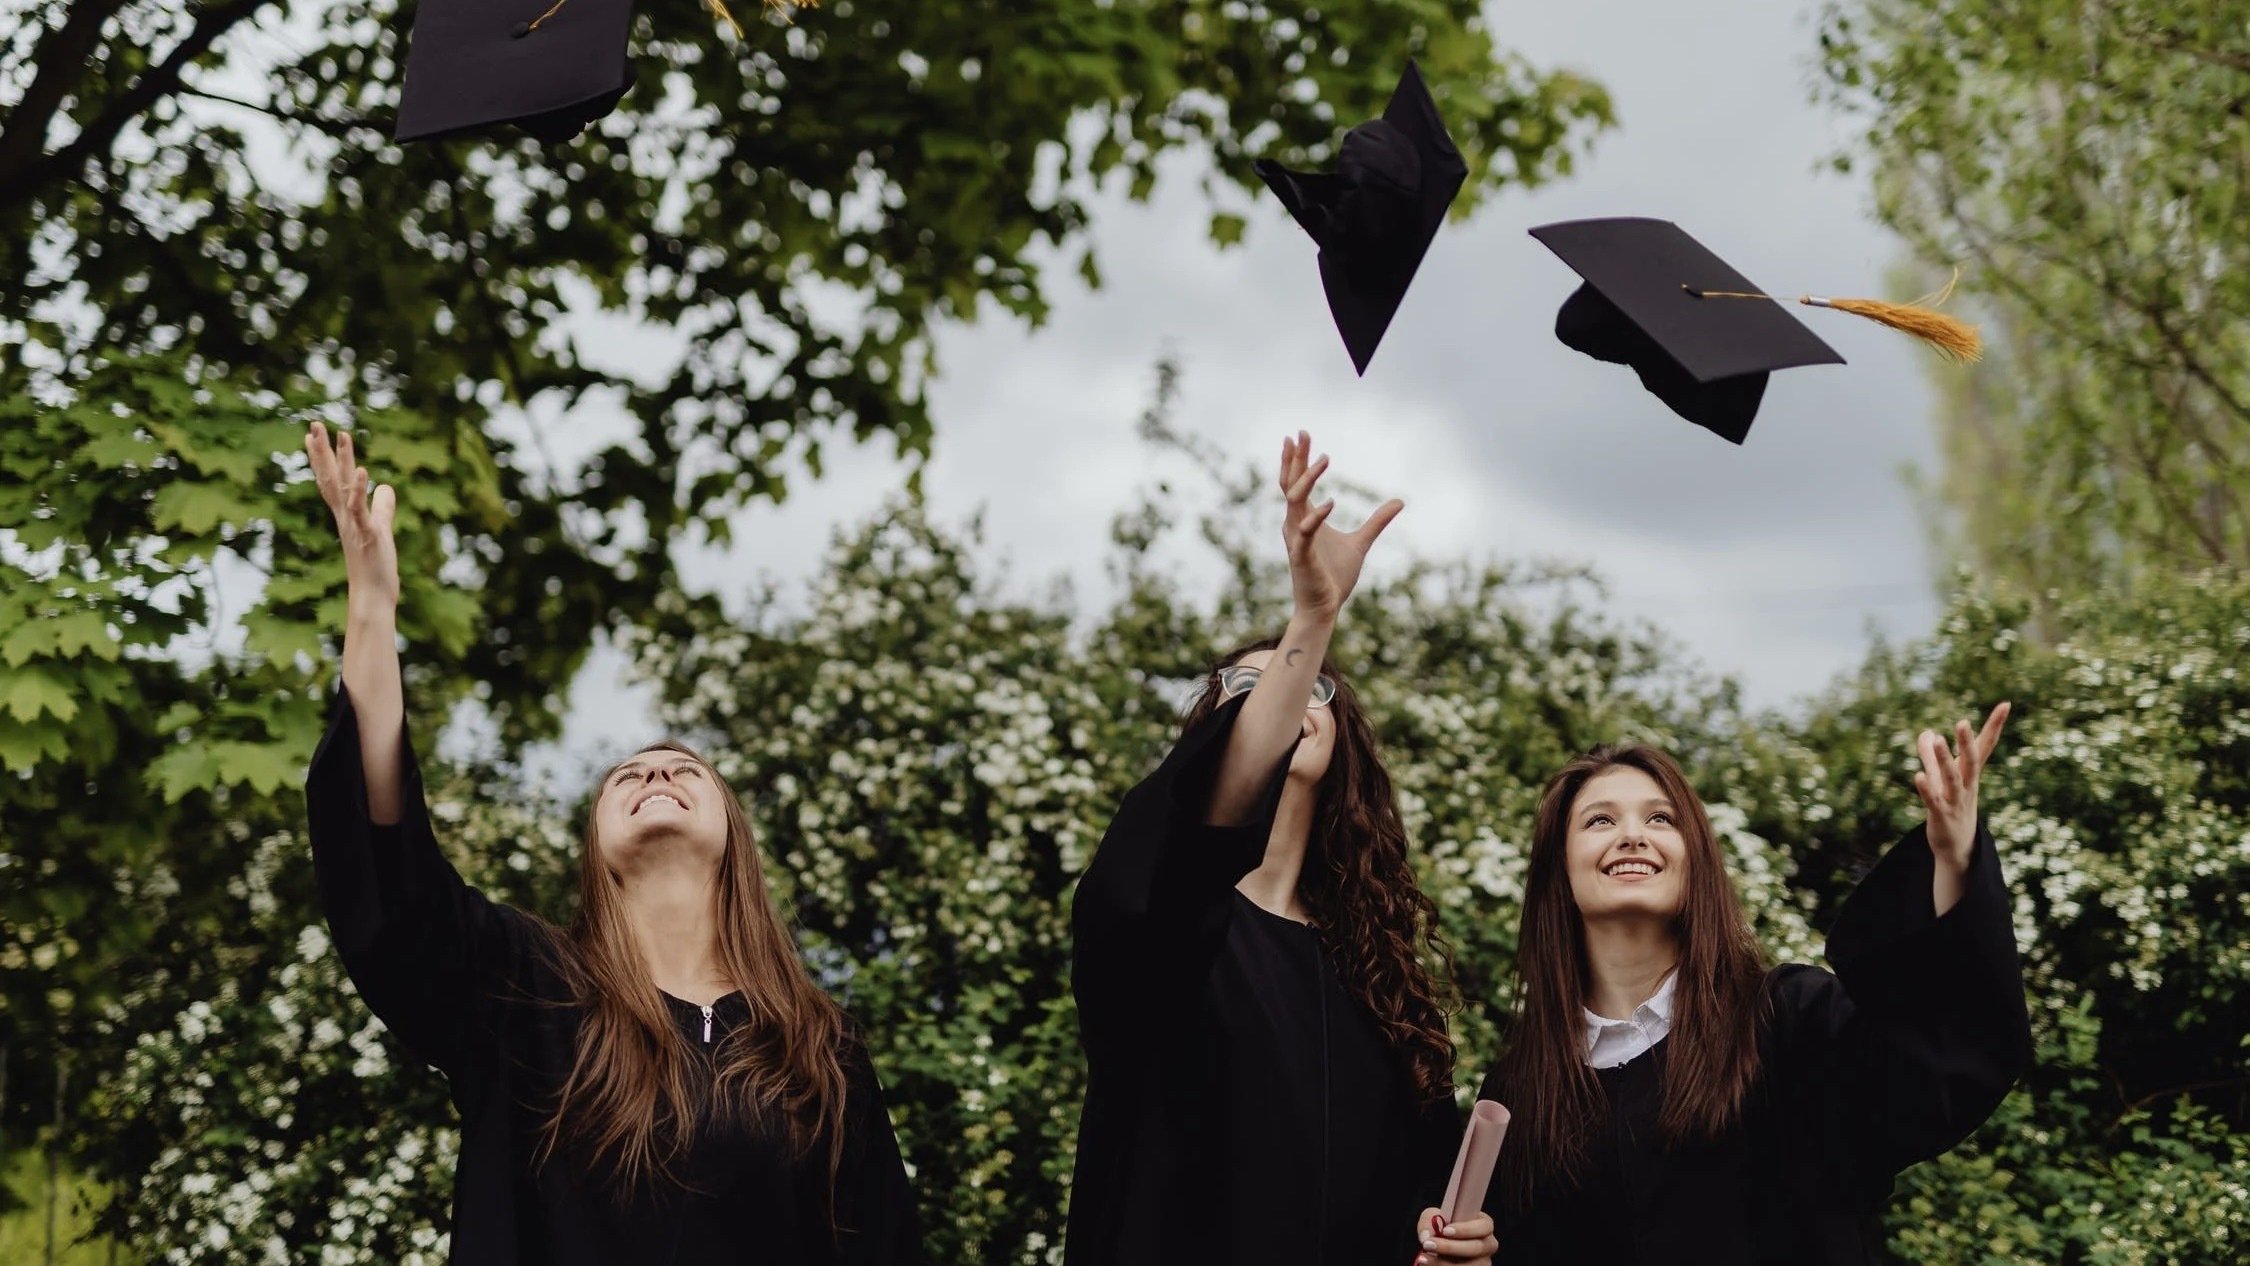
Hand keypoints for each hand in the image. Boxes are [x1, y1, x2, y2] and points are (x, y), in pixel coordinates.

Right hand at [305, 421, 400, 613]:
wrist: (374, 596)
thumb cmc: (375, 566)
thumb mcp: (382, 530)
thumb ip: (383, 508)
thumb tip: (387, 488)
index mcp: (347, 514)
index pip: (331, 480)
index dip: (323, 458)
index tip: (313, 435)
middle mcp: (344, 516)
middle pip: (330, 477)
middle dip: (323, 451)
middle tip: (314, 423)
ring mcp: (353, 524)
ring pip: (342, 488)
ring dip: (341, 462)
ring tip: (341, 435)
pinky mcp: (366, 534)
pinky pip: (359, 509)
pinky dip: (360, 490)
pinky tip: (362, 471)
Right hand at [1279, 431, 1401, 622]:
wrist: (1326, 606)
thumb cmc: (1336, 576)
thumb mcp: (1362, 542)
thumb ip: (1377, 521)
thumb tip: (1399, 502)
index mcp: (1304, 518)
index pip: (1296, 482)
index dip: (1298, 459)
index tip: (1301, 435)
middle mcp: (1295, 524)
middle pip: (1290, 484)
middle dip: (1296, 459)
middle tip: (1301, 433)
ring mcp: (1296, 539)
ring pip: (1295, 502)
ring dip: (1307, 479)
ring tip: (1324, 459)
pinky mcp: (1301, 556)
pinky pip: (1305, 532)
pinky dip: (1316, 516)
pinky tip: (1331, 503)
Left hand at [1412, 1208, 1496, 1265]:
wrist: (1438, 1248)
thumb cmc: (1441, 1228)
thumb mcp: (1433, 1217)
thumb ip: (1429, 1220)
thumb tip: (1427, 1235)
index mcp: (1484, 1226)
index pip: (1484, 1226)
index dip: (1466, 1229)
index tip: (1445, 1231)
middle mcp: (1488, 1245)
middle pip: (1476, 1248)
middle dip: (1450, 1247)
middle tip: (1428, 1244)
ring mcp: (1483, 1262)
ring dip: (1443, 1263)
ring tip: (1423, 1258)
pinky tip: (1427, 1263)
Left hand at [1914, 701, 2009, 868]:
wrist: (1957, 848)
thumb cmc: (1952, 808)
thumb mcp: (1941, 779)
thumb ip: (1931, 756)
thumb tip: (1925, 732)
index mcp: (1970, 774)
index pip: (1985, 746)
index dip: (1994, 726)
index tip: (2006, 704)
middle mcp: (1967, 785)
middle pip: (1970, 761)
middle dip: (1967, 742)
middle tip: (1962, 722)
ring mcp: (1955, 801)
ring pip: (1951, 779)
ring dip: (1943, 760)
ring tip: (1937, 739)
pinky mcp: (1941, 815)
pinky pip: (1933, 801)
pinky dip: (1926, 789)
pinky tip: (1917, 776)